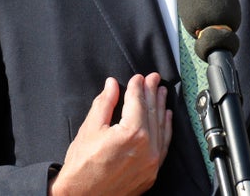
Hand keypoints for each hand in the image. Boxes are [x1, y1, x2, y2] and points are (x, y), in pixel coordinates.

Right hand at [49, 72, 171, 195]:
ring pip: (161, 128)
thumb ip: (104, 103)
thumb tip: (112, 86)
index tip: (138, 77)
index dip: (137, 86)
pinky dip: (166, 128)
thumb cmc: (82, 166)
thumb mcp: (90, 128)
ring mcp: (152, 162)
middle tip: (153, 78)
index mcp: (131, 133)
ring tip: (161, 92)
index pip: (138, 102)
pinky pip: (164, 145)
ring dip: (161, 107)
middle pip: (152, 112)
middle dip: (152, 92)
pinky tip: (166, 117)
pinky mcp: (152, 173)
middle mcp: (147, 148)